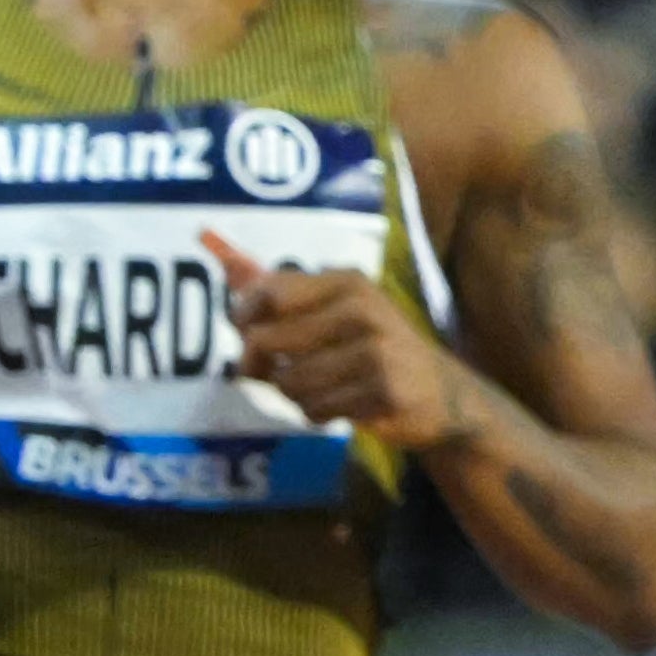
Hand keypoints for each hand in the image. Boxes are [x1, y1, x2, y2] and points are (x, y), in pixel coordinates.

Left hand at [204, 233, 472, 449]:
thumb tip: (210, 241)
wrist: (445, 395)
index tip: (250, 334)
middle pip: (266, 341)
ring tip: (318, 391)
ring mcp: (376, 353)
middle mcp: (363, 310)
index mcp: (348, 282)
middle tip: (273, 374)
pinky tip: (342, 407)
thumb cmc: (376, 347)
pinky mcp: (384, 393)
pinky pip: (315, 410)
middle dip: (260, 366)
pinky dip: (318, 414)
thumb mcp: (336, 307)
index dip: (244, 319)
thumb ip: (277, 285)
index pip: (267, 294)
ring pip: (288, 382)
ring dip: (293, 395)